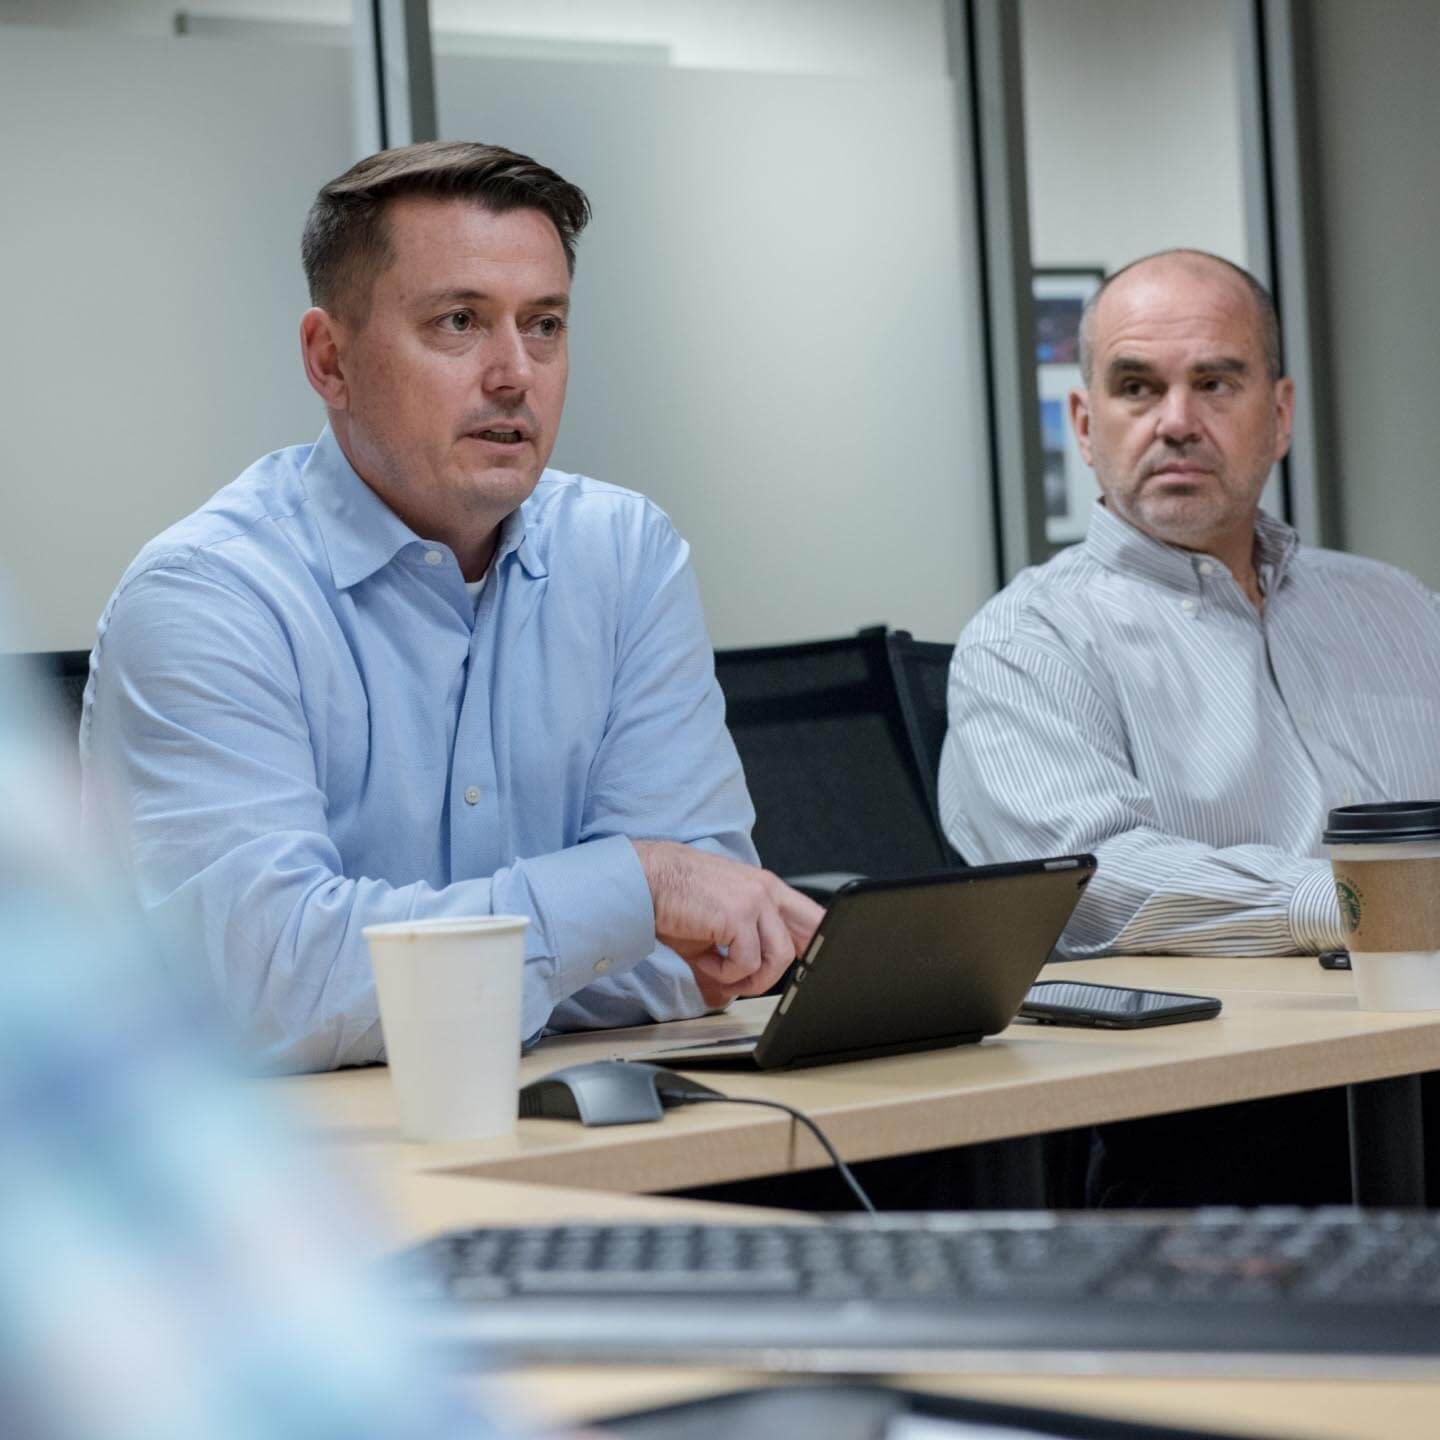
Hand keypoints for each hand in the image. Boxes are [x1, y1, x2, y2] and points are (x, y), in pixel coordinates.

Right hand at [632, 841, 824, 1006]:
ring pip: (780, 959)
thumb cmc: (674, 899)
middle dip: (780, 972)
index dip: (814, 946)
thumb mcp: (712, 932)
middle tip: (747, 982)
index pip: (811, 918)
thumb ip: (729, 960)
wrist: (646, 881)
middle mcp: (766, 891)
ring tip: (720, 972)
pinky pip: (747, 963)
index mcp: (765, 889)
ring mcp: (755, 901)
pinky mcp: (739, 915)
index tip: (807, 967)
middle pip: (805, 942)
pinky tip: (705, 962)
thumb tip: (725, 997)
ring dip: (749, 978)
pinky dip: (725, 973)